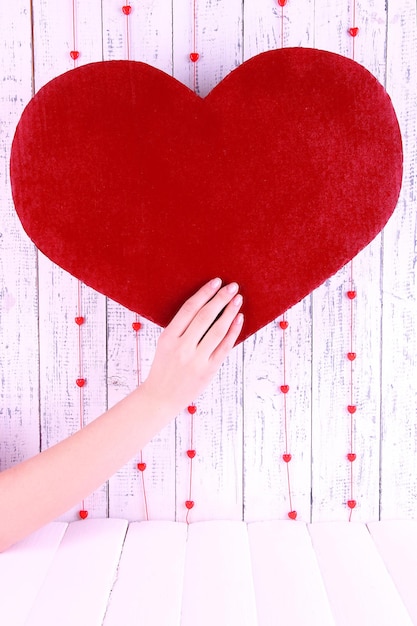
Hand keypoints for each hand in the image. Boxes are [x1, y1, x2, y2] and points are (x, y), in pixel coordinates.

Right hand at [141, 278, 243, 416]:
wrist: (161, 397)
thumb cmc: (164, 367)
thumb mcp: (165, 344)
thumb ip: (181, 328)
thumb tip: (206, 305)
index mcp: (168, 337)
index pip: (189, 309)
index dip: (204, 293)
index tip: (216, 282)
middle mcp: (182, 347)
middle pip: (205, 317)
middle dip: (220, 299)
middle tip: (232, 286)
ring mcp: (196, 360)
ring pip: (217, 330)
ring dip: (230, 312)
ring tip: (238, 299)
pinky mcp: (208, 370)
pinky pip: (224, 347)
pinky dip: (233, 331)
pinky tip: (239, 319)